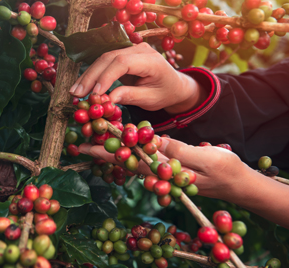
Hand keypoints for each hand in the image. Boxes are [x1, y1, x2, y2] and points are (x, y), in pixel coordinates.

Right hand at [69, 43, 204, 113]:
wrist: (174, 84)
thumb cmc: (165, 93)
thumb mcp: (151, 99)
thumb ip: (130, 96)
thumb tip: (107, 99)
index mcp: (151, 60)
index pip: (122, 62)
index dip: (106, 77)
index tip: (95, 94)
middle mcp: (139, 49)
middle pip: (109, 58)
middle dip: (91, 76)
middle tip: (77, 94)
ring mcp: (130, 49)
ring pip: (103, 59)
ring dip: (88, 76)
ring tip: (75, 92)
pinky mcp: (123, 54)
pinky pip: (104, 62)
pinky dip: (92, 75)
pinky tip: (82, 86)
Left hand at [81, 139, 288, 227]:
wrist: (238, 183)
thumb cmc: (224, 171)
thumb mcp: (204, 159)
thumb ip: (178, 152)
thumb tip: (154, 143)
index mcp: (164, 170)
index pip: (130, 159)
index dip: (108, 151)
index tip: (88, 144)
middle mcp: (159, 172)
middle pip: (126, 159)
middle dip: (104, 149)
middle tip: (81, 141)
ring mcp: (163, 170)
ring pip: (133, 158)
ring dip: (115, 147)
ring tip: (95, 136)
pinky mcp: (168, 166)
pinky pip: (145, 157)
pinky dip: (131, 147)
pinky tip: (123, 140)